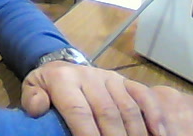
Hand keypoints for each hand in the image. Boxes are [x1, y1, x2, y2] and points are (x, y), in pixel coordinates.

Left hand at [21, 62, 192, 135]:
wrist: (62, 63)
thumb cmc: (48, 85)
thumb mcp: (32, 87)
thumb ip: (33, 98)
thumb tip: (38, 109)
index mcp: (64, 80)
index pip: (78, 110)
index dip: (88, 133)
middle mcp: (90, 77)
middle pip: (107, 113)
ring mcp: (111, 78)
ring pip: (128, 108)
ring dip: (136, 133)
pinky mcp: (126, 81)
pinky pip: (145, 97)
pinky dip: (155, 116)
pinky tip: (160, 135)